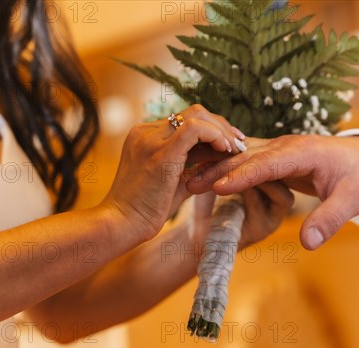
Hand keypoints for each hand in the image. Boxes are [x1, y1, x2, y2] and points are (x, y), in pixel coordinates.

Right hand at [102, 104, 244, 240]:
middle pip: (193, 112)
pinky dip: (215, 136)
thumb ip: (190, 169)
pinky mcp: (160, 152)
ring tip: (235, 149)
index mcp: (145, 136)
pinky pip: (195, 130)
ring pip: (197, 115)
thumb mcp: (172, 183)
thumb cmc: (144, 211)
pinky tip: (225, 151)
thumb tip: (214, 163)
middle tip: (239, 143)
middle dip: (221, 125)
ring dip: (221, 130)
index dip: (212, 128)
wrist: (119, 225)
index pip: (185, 120)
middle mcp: (145, 132)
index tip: (229, 144)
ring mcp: (151, 139)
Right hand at [186, 134, 358, 249]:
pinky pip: (246, 158)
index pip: (268, 163)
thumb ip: (329, 220)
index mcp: (304, 153)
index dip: (242, 176)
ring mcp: (279, 148)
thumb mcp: (353, 201)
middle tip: (190, 183)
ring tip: (189, 178)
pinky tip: (206, 172)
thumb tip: (307, 243)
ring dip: (216, 164)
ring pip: (242, 153)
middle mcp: (287, 146)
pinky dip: (226, 164)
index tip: (218, 188)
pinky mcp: (276, 154)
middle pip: (247, 155)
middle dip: (219, 169)